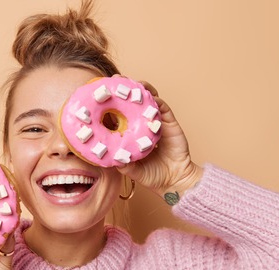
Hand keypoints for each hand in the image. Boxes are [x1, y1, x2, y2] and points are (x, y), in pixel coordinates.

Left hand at [116, 79, 202, 196]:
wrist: (175, 181)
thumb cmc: (154, 176)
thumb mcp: (133, 171)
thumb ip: (122, 164)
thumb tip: (108, 159)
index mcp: (133, 134)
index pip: (121, 115)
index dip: (113, 104)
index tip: (103, 92)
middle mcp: (144, 125)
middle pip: (135, 103)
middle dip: (127, 89)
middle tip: (117, 79)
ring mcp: (157, 123)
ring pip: (150, 101)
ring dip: (143, 90)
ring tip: (134, 83)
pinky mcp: (170, 124)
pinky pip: (164, 109)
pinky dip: (157, 101)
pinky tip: (151, 96)